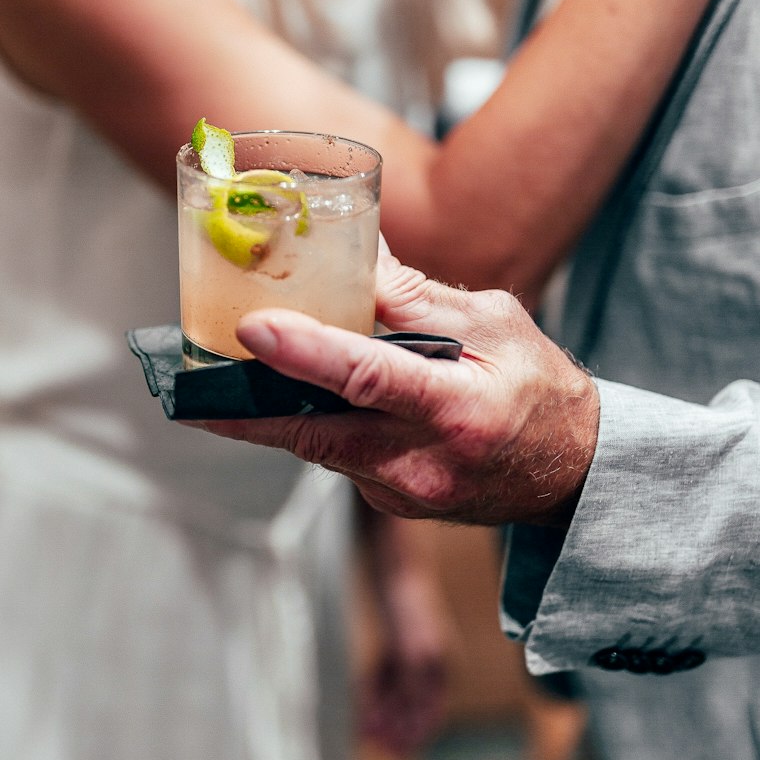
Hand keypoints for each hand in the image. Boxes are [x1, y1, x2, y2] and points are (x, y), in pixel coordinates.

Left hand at [203, 244, 600, 524]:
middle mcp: (424, 462)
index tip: (252, 328)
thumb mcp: (495, 323)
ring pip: (318, 445)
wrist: (572, 474)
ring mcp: (403, 493)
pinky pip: (336, 458)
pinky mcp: (389, 504)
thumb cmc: (538, 387)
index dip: (305, 353)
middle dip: (245, 408)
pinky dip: (314, 423)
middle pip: (315, 431)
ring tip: (229, 374)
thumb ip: (420, 298)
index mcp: (458, 408)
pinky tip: (300, 396)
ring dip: (274, 410)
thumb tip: (354, 255)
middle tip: (187, 383)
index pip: (369, 377)